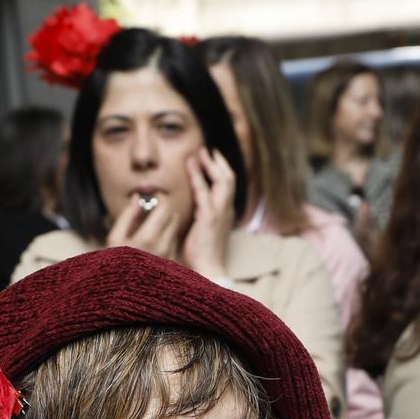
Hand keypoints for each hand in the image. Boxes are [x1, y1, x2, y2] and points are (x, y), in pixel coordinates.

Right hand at [106, 190, 182, 260]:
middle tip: (153, 208)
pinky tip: (154, 238)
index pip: (165, 209)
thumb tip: (137, 197)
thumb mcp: (115, 237)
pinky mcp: (171, 262)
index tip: (155, 196)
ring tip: (152, 224)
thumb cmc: (114, 262)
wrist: (123, 291)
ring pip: (175, 228)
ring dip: (167, 222)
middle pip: (173, 216)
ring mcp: (169, 255)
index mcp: (147, 238)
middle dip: (164, 209)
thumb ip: (128, 215)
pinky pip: (174, 241)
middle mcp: (162, 247)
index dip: (161, 198)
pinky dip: (167, 235)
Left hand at [180, 148, 236, 279]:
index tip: (212, 159)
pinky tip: (190, 166)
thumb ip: (203, 217)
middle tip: (207, 150)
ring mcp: (219, 212)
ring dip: (209, 164)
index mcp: (226, 212)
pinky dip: (198, 176)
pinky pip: (203, 191)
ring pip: (221, 180)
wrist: (209, 269)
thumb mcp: (205, 231)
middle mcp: (226, 209)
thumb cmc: (204, 253)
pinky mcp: (209, 217)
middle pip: (229, 178)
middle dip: (218, 162)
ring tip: (199, 152)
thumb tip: (194, 209)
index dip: (221, 170)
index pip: (227, 186)